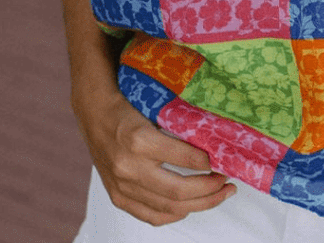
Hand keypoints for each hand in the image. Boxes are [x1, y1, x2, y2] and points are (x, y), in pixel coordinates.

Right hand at [75, 87, 236, 225]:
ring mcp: (122, 186)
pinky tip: (190, 205)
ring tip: (218, 195)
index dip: (209, 164)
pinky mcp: (118, 197)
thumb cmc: (129, 108)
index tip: (225, 162)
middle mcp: (129, 167)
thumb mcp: (156, 110)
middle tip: (228, 183)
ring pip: (167, 208)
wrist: (95, 115)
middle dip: (210, 190)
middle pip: (178, 191)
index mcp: (140, 140)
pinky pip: (151, 216)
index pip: (184, 159)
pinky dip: (175, 214)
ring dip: (198, 204)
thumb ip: (180, 130)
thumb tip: (213, 145)